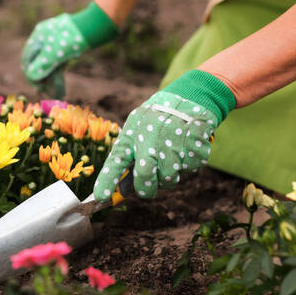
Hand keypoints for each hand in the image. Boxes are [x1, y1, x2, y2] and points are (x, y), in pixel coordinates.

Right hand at [20, 2, 117, 98]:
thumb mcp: (54, 54)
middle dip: (41, 78)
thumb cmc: (71, 39)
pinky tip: (61, 90)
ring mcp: (55, 41)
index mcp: (38, 36)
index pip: (27, 59)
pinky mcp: (65, 46)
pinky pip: (58, 63)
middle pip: (37, 62)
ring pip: (48, 64)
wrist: (94, 27)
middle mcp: (44, 38)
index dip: (30, 74)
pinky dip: (58, 75)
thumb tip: (31, 77)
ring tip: (55, 94)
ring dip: (50, 79)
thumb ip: (41, 66)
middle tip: (45, 92)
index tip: (37, 87)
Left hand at [94, 70, 235, 200]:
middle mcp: (150, 137)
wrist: (189, 97)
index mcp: (132, 133)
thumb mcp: (137, 130)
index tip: (101, 197)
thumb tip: (124, 190)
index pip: (116, 160)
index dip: (107, 180)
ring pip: (169, 178)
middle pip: (145, 175)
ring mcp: (173, 141)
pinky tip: (185, 149)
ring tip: (171, 157)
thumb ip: (130, 158)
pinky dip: (188, 165)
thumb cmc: (156, 119)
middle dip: (146, 189)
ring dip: (170, 176)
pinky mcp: (194, 145)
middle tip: (148, 189)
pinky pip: (190, 170)